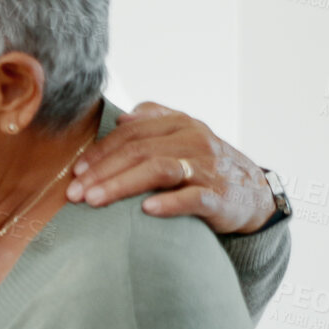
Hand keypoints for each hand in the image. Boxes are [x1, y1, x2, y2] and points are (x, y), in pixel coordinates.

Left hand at [67, 102, 275, 233]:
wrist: (253, 193)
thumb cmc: (205, 165)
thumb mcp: (183, 136)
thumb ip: (154, 122)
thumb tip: (122, 118)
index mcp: (180, 125)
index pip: (131, 134)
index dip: (100, 151)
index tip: (76, 171)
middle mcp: (194, 141)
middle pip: (140, 151)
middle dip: (102, 171)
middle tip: (75, 192)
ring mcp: (208, 168)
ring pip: (160, 170)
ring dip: (122, 185)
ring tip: (94, 200)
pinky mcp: (219, 197)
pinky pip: (193, 197)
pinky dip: (169, 203)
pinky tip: (146, 210)